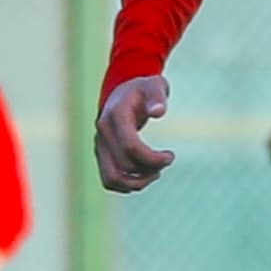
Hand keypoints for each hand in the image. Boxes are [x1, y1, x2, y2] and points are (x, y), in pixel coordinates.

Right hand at [94, 74, 173, 192]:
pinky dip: (126, 185)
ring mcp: (100, 145)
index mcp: (115, 116)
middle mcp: (103, 133)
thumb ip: (157, 96)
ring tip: (156, 174)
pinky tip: (145, 177)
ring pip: (112, 178)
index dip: (152, 158)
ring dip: (137, 183)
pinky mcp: (102, 154)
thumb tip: (159, 112)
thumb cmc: (143, 88)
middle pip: (124, 165)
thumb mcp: (154, 85)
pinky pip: (108, 180)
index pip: (130, 146)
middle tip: (168, 159)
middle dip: (150, 168)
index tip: (170, 156)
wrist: (122, 91)